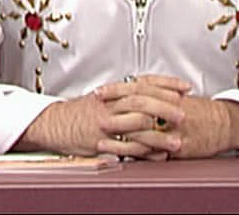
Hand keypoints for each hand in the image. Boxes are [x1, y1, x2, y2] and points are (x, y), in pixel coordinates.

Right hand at [12, 75, 190, 158]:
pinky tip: (156, 156)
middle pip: (142, 102)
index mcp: (114, 91)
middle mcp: (110, 105)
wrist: (54, 123)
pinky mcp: (100, 143)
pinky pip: (125, 149)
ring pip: (136, 127)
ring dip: (159, 135)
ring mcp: (105, 124)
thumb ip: (126, 95)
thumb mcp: (104, 96)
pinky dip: (143, 154)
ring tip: (176, 141)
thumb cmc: (80, 111)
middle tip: (183, 113)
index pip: (144, 82)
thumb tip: (151, 92)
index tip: (184, 87)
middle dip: (165, 108)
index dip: (166, 83)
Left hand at [94, 76, 238, 158]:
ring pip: (143, 131)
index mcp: (168, 94)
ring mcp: (174, 128)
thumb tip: (133, 85)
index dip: (116, 89)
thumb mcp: (178, 95)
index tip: (99, 91)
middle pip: (138, 105)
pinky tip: (125, 157)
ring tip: (102, 141)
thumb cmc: (200, 110)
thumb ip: (156, 90)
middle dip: (114, 110)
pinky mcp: (178, 146)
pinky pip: (155, 151)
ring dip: (121, 136)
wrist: (225, 123)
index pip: (137, 87)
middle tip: (96, 113)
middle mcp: (170, 109)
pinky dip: (138, 154)